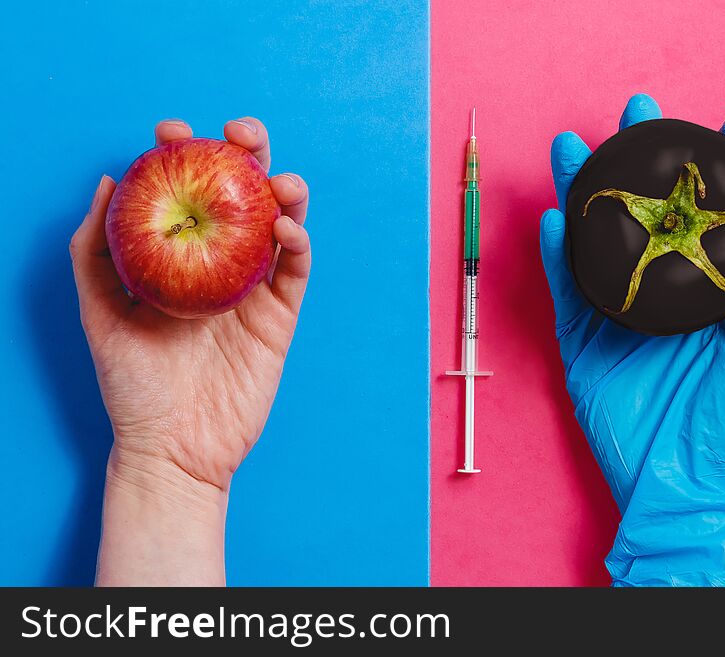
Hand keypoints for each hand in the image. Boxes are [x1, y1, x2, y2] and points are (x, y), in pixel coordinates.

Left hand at [71, 118, 309, 584]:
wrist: (173, 446)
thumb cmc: (132, 385)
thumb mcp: (99, 311)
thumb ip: (95, 249)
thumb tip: (109, 180)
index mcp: (178, 257)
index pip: (186, 192)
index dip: (184, 153)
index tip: (172, 133)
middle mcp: (219, 264)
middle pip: (241, 195)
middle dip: (246, 154)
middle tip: (239, 134)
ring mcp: (254, 288)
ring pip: (280, 223)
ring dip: (285, 191)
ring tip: (277, 179)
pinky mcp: (281, 315)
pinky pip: (297, 269)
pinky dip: (298, 242)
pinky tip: (285, 226)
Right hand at [540, 94, 724, 585]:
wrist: (676, 474)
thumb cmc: (723, 418)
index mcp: (699, 290)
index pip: (711, 218)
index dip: (722, 170)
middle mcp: (655, 291)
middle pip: (643, 215)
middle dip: (638, 163)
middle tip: (639, 112)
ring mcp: (615, 313)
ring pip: (595, 243)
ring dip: (584, 195)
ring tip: (575, 149)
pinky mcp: (581, 341)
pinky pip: (568, 292)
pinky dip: (558, 256)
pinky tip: (556, 219)